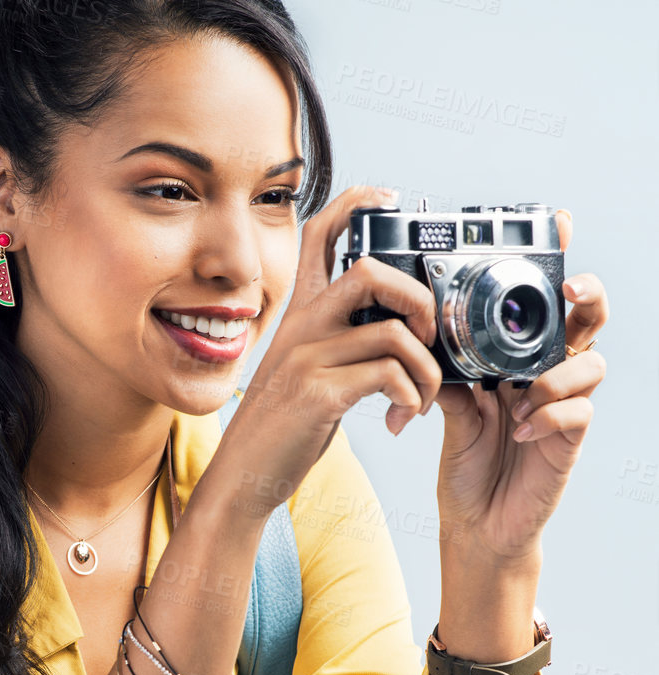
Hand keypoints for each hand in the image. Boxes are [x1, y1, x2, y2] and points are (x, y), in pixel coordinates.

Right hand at [221, 183, 442, 517]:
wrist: (243, 476)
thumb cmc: (282, 426)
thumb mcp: (304, 369)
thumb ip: (339, 341)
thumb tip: (396, 330)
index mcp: (299, 314)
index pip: (319, 234)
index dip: (355, 202)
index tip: (390, 199)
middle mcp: (301, 326)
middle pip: (371, 271)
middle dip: (420, 298)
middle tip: (431, 336)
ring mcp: (307, 359)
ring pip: (394, 334)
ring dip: (427, 369)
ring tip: (423, 397)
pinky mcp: (318, 394)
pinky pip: (388, 375)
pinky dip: (411, 395)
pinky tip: (403, 416)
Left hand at [430, 208, 607, 561]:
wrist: (475, 523)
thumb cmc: (466, 462)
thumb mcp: (449, 410)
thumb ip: (448, 372)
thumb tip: (425, 336)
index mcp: (519, 358)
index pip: (545, 306)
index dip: (558, 266)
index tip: (560, 228)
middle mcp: (547, 375)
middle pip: (588, 321)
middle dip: (588, 297)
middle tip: (569, 289)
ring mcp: (564, 406)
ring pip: (592, 364)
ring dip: (555, 375)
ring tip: (517, 397)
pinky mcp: (569, 439)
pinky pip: (578, 412)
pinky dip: (548, 415)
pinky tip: (519, 431)